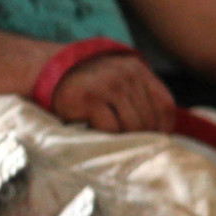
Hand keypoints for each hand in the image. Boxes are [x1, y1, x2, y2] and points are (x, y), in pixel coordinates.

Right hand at [50, 52, 174, 134]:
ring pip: (131, 126)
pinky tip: (95, 130)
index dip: (164, 127)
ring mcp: (108, 85)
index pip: (164, 105)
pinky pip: (110, 128)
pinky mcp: (89, 99)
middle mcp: (126, 75)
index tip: (157, 140)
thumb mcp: (120, 81)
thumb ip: (140, 97)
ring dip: (123, 138)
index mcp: (138, 69)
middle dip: (142, 137)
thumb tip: (164, 131)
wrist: (51, 71)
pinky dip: (105, 135)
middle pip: (148, 119)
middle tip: (131, 147)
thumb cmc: (90, 84)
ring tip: (112, 138)